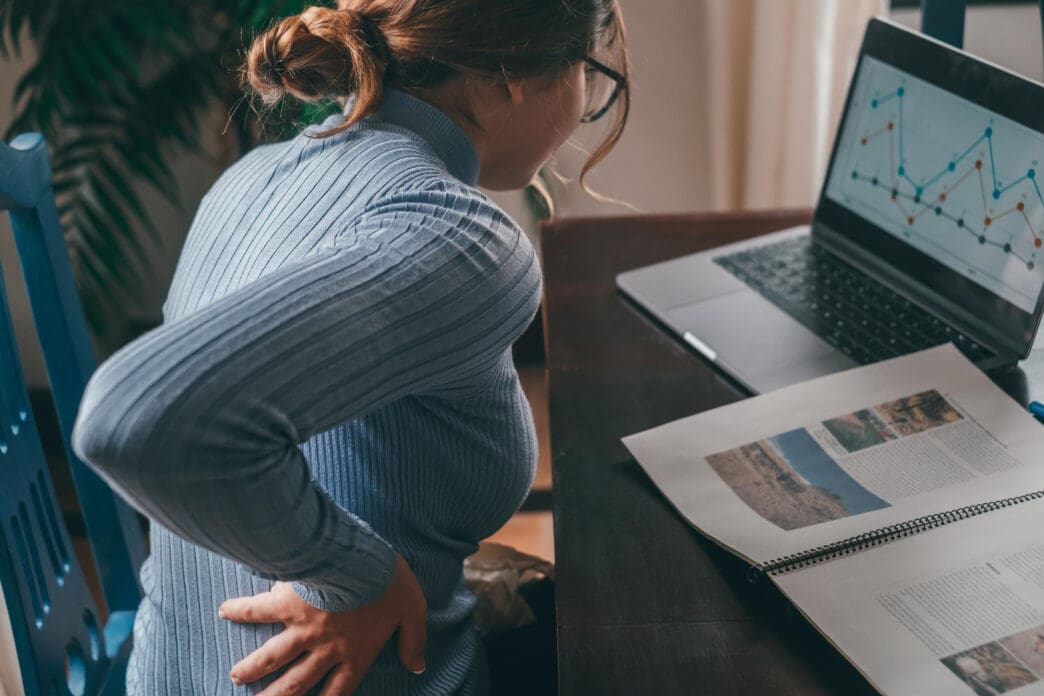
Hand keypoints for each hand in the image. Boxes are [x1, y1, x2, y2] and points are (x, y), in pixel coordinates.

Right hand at [219, 553, 426, 694]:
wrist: (363, 559)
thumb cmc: (390, 583)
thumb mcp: (413, 611)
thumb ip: (414, 640)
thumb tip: (418, 666)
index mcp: (355, 653)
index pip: (338, 691)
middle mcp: (326, 648)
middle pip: (297, 684)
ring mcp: (303, 629)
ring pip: (272, 658)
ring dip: (253, 669)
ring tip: (236, 677)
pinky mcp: (286, 604)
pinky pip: (258, 610)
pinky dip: (240, 610)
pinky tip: (224, 611)